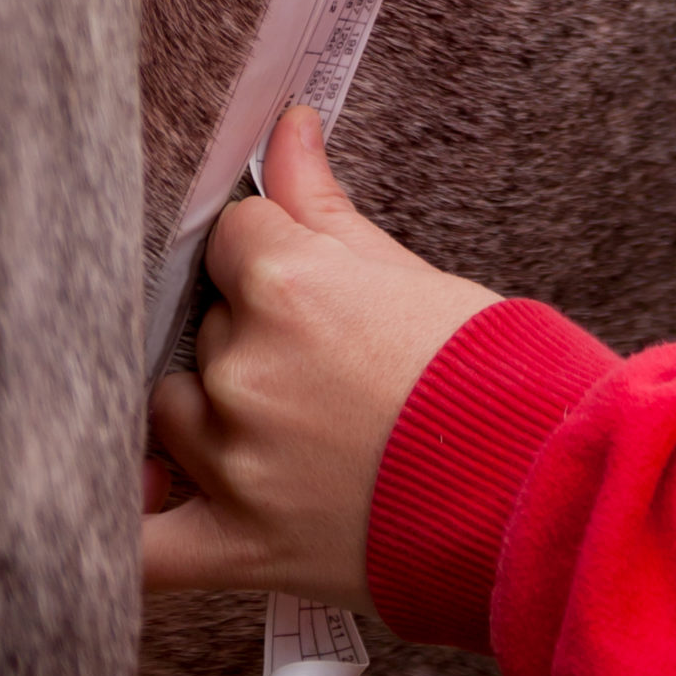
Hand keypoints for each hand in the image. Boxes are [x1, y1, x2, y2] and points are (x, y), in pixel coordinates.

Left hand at [141, 109, 496, 606]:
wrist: (540, 494)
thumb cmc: (489, 377)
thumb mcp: (405, 271)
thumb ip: (317, 199)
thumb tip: (286, 127)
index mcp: (286, 287)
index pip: (230, 238)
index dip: (265, 253)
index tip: (298, 276)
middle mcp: (247, 370)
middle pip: (205, 325)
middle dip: (249, 333)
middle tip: (320, 364)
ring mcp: (234, 462)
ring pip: (172, 409)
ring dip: (210, 410)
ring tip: (288, 428)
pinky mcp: (236, 546)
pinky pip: (144, 548)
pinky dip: (135, 528)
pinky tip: (146, 501)